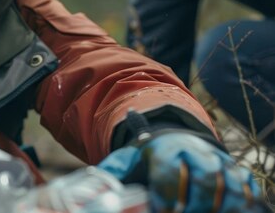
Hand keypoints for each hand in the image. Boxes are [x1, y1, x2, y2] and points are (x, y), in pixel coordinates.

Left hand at [98, 132, 264, 211]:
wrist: (176, 143)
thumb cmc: (149, 160)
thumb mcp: (129, 161)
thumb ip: (114, 172)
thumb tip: (97, 183)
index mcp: (166, 148)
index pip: (169, 168)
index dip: (166, 193)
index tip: (161, 210)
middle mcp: (197, 151)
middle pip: (207, 176)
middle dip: (198, 203)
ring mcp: (221, 162)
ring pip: (233, 185)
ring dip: (224, 208)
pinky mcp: (239, 174)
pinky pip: (250, 190)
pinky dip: (245, 206)